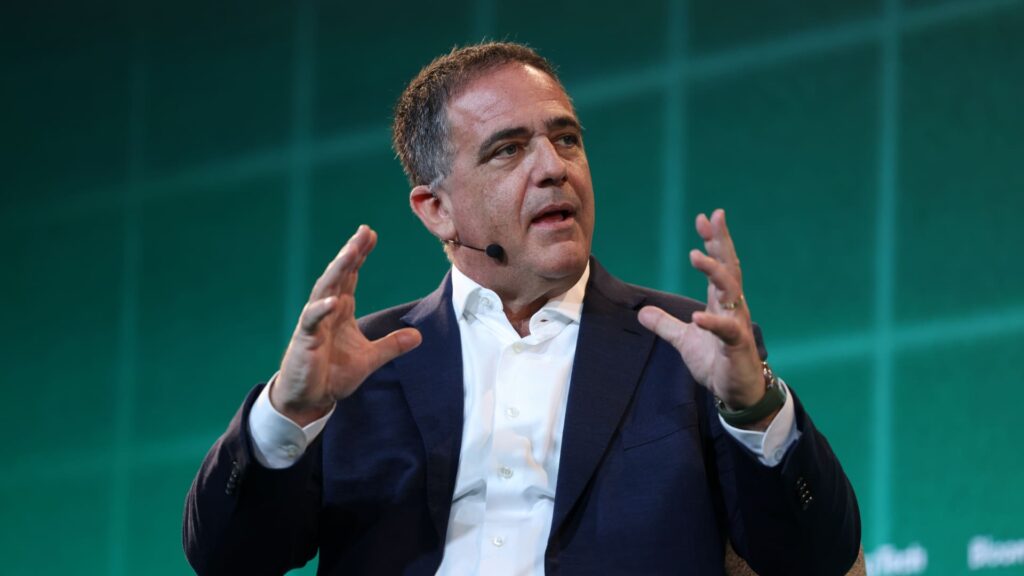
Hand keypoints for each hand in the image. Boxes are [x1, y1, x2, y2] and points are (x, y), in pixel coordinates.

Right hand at [273, 225, 422, 425]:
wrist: (309, 398)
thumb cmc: (332, 375)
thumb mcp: (370, 359)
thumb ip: (391, 345)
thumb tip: (418, 336)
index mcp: (341, 311)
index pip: (351, 276)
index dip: (360, 255)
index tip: (371, 234)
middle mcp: (326, 310)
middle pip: (339, 275)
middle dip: (351, 253)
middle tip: (364, 232)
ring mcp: (314, 323)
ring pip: (325, 290)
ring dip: (337, 271)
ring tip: (350, 252)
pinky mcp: (305, 339)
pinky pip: (312, 320)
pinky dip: (322, 310)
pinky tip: (334, 301)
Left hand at [637, 209, 765, 414]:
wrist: (737, 393)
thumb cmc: (717, 362)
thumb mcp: (684, 340)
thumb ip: (665, 324)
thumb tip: (642, 312)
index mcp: (721, 303)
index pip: (718, 265)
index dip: (713, 241)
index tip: (705, 217)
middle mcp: (732, 307)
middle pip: (728, 268)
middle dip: (720, 243)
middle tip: (712, 219)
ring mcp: (737, 325)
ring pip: (731, 292)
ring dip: (714, 272)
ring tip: (695, 256)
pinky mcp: (737, 346)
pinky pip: (727, 331)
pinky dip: (713, 323)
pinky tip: (698, 317)